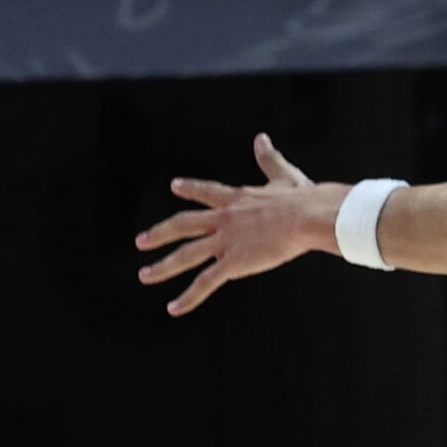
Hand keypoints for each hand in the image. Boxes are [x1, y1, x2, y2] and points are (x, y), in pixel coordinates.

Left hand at [136, 133, 340, 315]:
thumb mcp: (282, 174)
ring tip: (144, 275)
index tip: (175, 186)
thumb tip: (261, 138)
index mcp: (237, 198)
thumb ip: (268, 158)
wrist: (306, 216)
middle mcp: (224, 218)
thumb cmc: (301, 197)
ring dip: (163, 267)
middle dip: (160, 233)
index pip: (206, 192)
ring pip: (186, 255)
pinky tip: (174, 308)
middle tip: (140, 241)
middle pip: (183, 224)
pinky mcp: (232, 262)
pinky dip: (188, 297)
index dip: (190, 189)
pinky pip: (205, 282)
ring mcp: (225, 241)